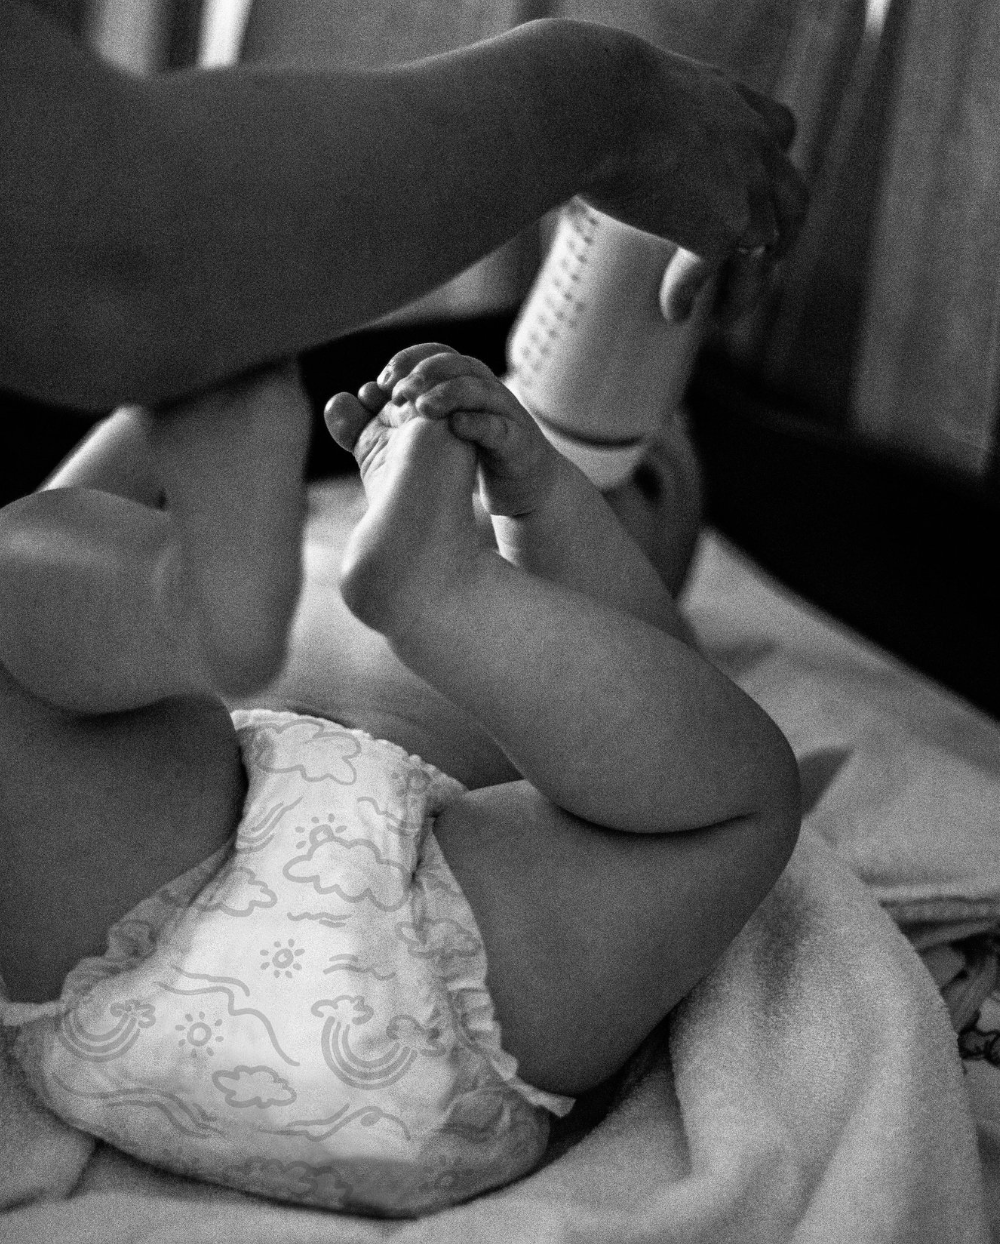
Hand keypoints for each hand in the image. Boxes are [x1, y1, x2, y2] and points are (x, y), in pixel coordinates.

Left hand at [331, 343, 561, 517]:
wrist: (520, 485)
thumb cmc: (469, 455)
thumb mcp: (426, 437)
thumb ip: (380, 423)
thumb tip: (347, 398)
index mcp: (461, 382)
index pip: (434, 354)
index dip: (407, 361)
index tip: (380, 383)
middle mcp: (484, 389)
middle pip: (456, 364)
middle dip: (425, 374)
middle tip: (395, 394)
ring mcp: (504, 413)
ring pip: (479, 390)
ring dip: (449, 394)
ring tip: (422, 409)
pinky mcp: (517, 442)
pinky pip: (499, 426)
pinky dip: (478, 424)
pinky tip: (456, 428)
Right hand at [582, 39, 806, 321]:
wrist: (599, 104)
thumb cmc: (591, 90)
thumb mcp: (633, 90)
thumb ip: (643, 119)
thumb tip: (599, 147)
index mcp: (734, 101)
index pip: (780, 131)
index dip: (772, 165)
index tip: (760, 187)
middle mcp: (753, 144)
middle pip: (792, 200)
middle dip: (783, 235)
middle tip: (765, 263)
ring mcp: (746, 188)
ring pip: (763, 250)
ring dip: (746, 288)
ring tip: (725, 316)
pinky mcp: (722, 229)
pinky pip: (710, 274)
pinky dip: (687, 295)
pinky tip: (673, 312)